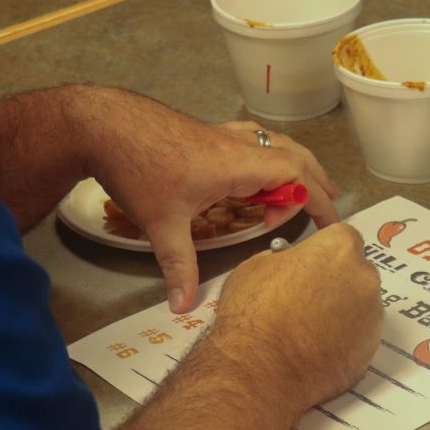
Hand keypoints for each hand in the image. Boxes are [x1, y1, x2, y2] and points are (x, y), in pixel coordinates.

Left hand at [68, 86, 340, 312]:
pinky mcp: (204, 132)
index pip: (296, 178)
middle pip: (294, 155)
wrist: (101, 123)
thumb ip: (179, 266)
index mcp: (238, 165)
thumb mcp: (161, 225)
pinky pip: (250, 141)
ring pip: (273, 143)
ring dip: (292, 164)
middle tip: (325, 206)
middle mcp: (236, 145)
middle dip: (314, 181)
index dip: (317, 202)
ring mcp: (220, 135)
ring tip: (298, 187)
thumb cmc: (137, 166)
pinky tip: (251, 170)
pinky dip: (264, 155)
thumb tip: (183, 306)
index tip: (328, 227)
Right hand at [206, 224, 382, 415]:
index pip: (341, 237)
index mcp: (339, 249)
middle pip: (355, 271)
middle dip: (335, 280)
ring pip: (359, 306)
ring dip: (341, 311)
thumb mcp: (255, 266)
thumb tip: (291, 263)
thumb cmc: (253, 315)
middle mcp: (365, 278)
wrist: (260, 372)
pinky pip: (358, 337)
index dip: (323, 251)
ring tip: (307, 329)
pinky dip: (342, 340)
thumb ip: (285, 258)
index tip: (310, 264)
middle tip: (305, 297)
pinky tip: (315, 349)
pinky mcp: (370, 351)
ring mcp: (372, 317)